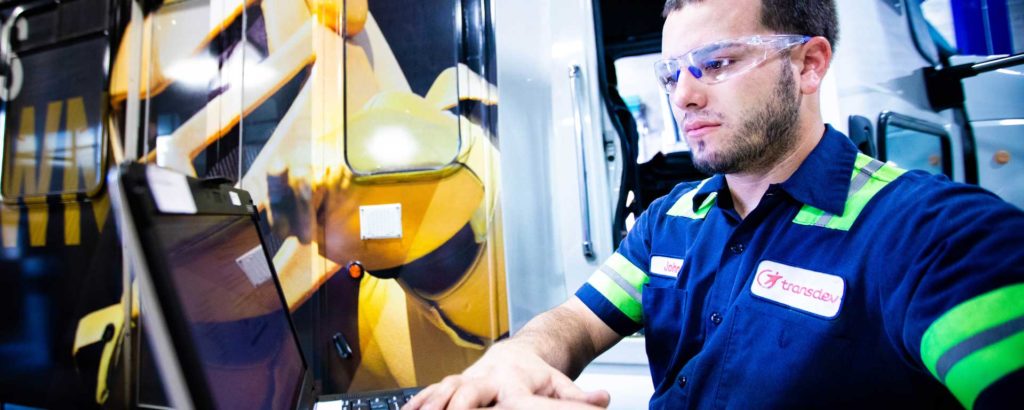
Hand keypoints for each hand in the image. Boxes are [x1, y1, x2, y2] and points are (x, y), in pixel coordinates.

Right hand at [402, 342, 609, 409]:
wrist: (518, 353)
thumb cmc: (538, 374)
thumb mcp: (562, 385)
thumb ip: (580, 397)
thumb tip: (604, 400)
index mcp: (515, 383)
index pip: (512, 400)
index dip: (502, 406)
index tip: (497, 409)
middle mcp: (487, 381)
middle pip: (466, 393)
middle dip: (454, 405)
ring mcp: (467, 381)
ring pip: (443, 392)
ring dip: (428, 404)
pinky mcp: (452, 384)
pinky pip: (429, 394)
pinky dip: (416, 404)